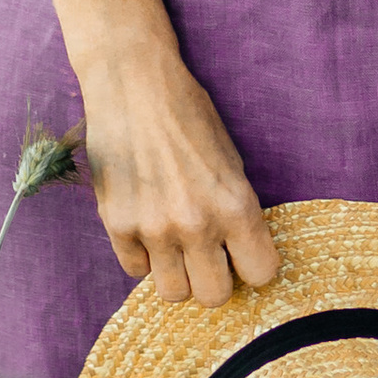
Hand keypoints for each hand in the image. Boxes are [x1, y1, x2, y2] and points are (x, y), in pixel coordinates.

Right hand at [79, 39, 279, 306]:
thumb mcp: (231, 159)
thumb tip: (238, 254)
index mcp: (235, 205)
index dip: (254, 265)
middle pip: (214, 296)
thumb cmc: (189, 113)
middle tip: (208, 254)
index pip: (261, 274)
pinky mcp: (116, 223)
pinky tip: (146, 225)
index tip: (243, 254)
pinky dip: (143, 255)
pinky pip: (135, 269)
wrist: (132, 81)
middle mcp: (196, 223)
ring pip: (173, 292)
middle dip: (214, 278)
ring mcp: (153, 227)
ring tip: (175, 244)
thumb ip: (235, 210)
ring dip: (177, 273)